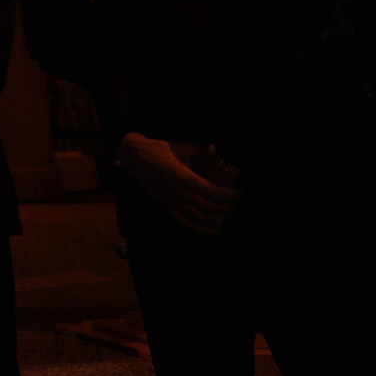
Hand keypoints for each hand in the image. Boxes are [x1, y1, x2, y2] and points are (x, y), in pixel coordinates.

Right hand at [118, 134, 241, 235]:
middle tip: (236, 201)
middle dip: (228, 207)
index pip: (214, 192)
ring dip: (218, 219)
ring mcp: (171, 201)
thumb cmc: (159, 149)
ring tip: (227, 213)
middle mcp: (178, 192)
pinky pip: (186, 223)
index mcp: (183, 177)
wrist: (135, 156)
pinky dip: (202, 229)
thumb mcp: (182, 147)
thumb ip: (201, 151)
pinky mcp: (166, 206)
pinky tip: (214, 228)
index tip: (241, 192)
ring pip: (201, 218)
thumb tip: (218, 153)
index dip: (231, 195)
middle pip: (210, 207)